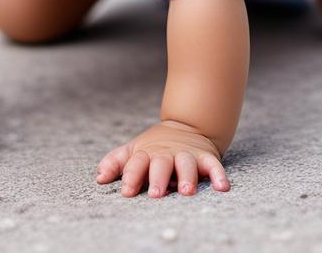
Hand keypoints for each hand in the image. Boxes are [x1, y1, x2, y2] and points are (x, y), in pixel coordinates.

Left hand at [95, 120, 229, 196]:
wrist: (186, 126)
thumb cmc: (154, 148)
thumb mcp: (133, 151)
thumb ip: (115, 162)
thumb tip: (99, 177)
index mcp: (147, 154)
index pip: (137, 164)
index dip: (131, 177)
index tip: (127, 192)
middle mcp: (167, 154)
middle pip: (161, 164)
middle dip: (158, 178)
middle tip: (156, 194)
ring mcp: (187, 154)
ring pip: (187, 164)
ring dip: (187, 177)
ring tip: (186, 191)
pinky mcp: (205, 157)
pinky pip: (214, 165)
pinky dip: (218, 174)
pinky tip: (222, 187)